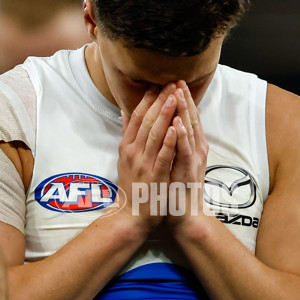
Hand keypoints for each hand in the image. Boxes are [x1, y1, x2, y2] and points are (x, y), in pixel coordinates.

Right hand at [116, 84, 177, 231]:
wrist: (130, 216)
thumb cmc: (131, 186)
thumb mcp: (124, 158)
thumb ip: (126, 134)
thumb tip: (124, 112)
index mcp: (127, 146)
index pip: (136, 117)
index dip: (147, 100)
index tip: (157, 84)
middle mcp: (133, 153)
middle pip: (146, 122)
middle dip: (159, 101)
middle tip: (170, 84)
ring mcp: (143, 164)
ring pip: (155, 135)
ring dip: (165, 115)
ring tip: (173, 97)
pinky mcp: (154, 176)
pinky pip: (163, 156)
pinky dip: (169, 141)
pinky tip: (175, 128)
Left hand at [167, 80, 209, 228]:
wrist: (185, 216)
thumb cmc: (176, 190)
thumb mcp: (173, 162)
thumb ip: (170, 145)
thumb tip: (164, 128)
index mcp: (191, 147)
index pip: (187, 118)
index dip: (182, 100)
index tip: (174, 82)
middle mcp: (195, 151)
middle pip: (190, 120)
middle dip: (183, 99)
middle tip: (177, 79)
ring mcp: (193, 161)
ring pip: (189, 132)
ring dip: (184, 112)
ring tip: (179, 93)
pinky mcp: (188, 173)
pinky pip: (184, 153)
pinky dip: (182, 138)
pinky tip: (178, 124)